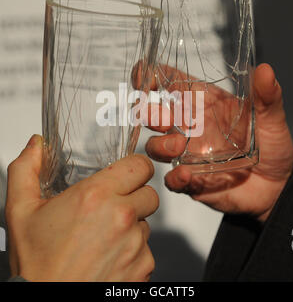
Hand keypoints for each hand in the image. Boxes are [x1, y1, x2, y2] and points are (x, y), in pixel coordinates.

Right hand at [5, 135, 158, 281]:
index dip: (135, 167)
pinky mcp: (142, 268)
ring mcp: (135, 245)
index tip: (127, 173)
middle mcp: (121, 218)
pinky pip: (146, 250)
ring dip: (131, 225)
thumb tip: (36, 145)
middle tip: (111, 206)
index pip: (140, 166)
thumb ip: (26, 171)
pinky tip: (108, 256)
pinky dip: (132, 251)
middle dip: (134, 196)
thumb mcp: (21, 211)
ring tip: (103, 236)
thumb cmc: (36, 263)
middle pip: (149, 193)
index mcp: (96, 196)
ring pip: (146, 222)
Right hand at [145, 63, 292, 221]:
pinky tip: (187, 175)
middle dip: (148, 113)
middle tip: (160, 118)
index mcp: (203, 103)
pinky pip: (172, 179)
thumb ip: (267, 96)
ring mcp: (187, 154)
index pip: (170, 82)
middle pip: (154, 114)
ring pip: (156, 146)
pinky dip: (175, 177)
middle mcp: (190, 126)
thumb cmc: (271, 145)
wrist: (276, 185)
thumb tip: (265, 70)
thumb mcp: (271, 118)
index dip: (150, 75)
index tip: (142, 77)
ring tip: (178, 145)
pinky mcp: (190, 179)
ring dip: (160, 145)